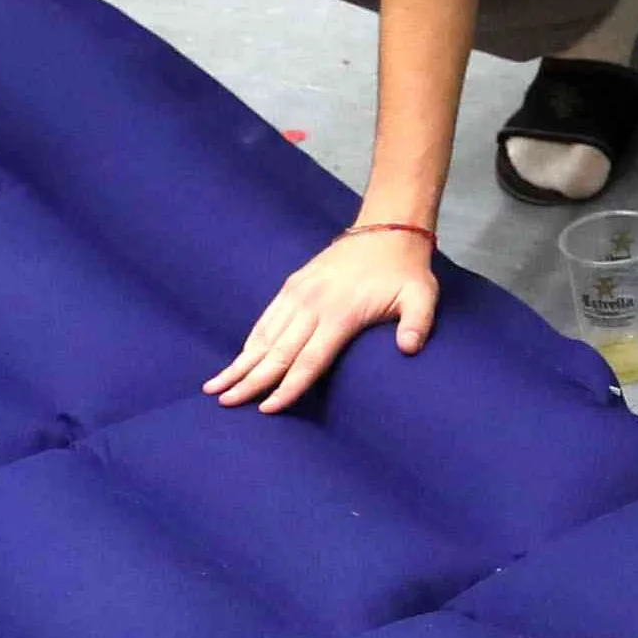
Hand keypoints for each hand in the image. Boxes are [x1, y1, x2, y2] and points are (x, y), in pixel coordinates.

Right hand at [208, 225, 440, 412]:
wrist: (388, 228)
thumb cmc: (406, 270)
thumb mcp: (422, 296)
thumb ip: (417, 324)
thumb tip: (409, 349)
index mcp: (341, 313)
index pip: (309, 360)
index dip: (288, 387)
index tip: (267, 409)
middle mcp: (313, 304)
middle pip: (278, 352)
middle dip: (250, 380)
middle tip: (225, 404)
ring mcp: (300, 292)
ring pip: (265, 335)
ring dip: (240, 362)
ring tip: (216, 386)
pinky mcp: (294, 284)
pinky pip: (268, 317)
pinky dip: (251, 339)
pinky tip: (238, 357)